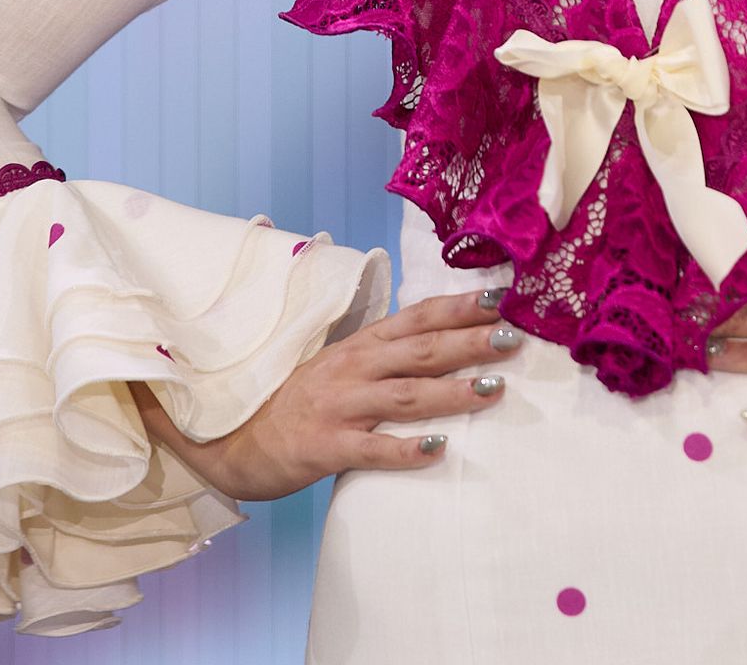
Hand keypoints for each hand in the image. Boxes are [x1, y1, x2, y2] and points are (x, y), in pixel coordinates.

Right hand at [129, 288, 518, 500]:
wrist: (231, 439)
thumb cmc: (300, 401)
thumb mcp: (343, 365)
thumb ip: (387, 353)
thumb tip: (447, 339)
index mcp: (361, 344)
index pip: (418, 317)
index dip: (460, 306)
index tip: (504, 296)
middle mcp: (353, 367)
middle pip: (421, 349)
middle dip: (470, 341)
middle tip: (515, 336)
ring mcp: (338, 405)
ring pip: (404, 395)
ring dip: (452, 392)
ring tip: (494, 390)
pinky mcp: (323, 446)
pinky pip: (371, 448)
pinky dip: (406, 449)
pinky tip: (439, 450)